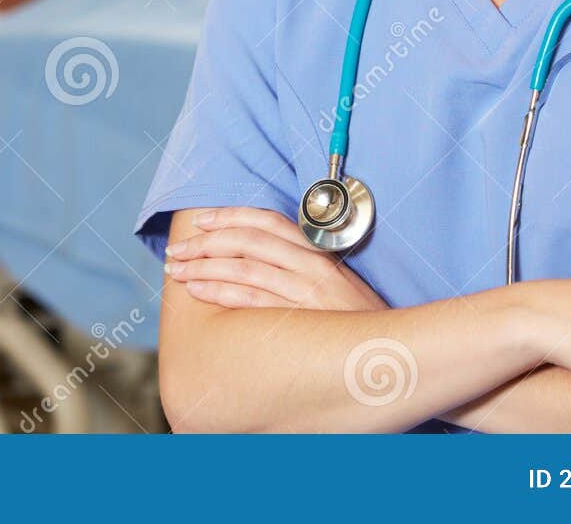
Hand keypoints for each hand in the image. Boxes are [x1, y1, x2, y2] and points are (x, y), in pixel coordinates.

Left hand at [163, 207, 386, 311]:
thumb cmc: (359, 323)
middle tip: (177, 252)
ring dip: (204, 267)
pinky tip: (199, 291)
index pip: (267, 220)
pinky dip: (221, 292)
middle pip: (248, 241)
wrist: (393, 353)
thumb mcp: (334, 285)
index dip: (230, 216)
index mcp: (317, 252)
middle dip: (206, 243)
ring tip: (178, 271)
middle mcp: (311, 265)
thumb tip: (260, 262)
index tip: (201, 221)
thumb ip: (301, 269)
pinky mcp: (302, 318)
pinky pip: (253, 299)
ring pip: (244, 268)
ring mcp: (307, 291)